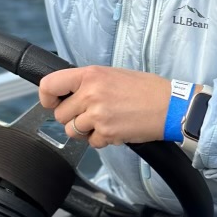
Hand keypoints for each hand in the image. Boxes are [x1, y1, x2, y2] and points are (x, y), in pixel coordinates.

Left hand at [39, 66, 171, 148]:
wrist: (170, 106)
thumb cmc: (145, 88)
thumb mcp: (112, 74)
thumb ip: (88, 82)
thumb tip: (67, 93)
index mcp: (90, 75)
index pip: (49, 84)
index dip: (46, 97)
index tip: (52, 102)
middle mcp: (90, 93)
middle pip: (59, 114)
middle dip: (72, 117)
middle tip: (91, 113)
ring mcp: (97, 115)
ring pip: (72, 131)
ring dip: (84, 131)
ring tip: (104, 121)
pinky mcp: (106, 133)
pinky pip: (91, 143)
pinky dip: (101, 139)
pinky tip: (115, 128)